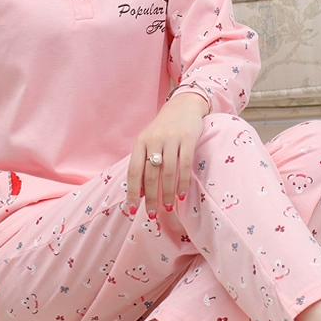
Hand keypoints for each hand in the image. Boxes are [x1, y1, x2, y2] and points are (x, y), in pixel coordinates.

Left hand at [126, 92, 207, 217]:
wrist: (183, 106)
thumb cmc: (163, 129)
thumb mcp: (148, 142)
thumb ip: (143, 163)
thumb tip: (139, 193)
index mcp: (140, 142)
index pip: (134, 171)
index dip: (132, 192)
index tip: (132, 209)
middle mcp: (154, 140)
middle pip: (151, 174)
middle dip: (151, 197)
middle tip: (152, 214)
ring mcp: (171, 138)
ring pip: (167, 172)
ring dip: (167, 193)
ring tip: (167, 208)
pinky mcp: (188, 138)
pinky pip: (184, 165)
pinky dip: (182, 182)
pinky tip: (181, 195)